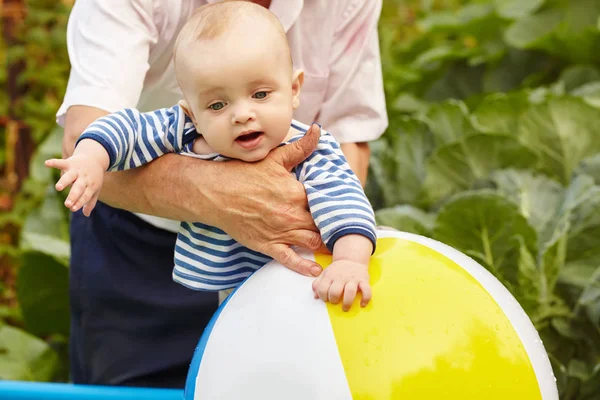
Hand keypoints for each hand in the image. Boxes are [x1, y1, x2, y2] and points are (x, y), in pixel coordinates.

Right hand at [45, 154, 104, 215]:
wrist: (94, 158)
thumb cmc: (93, 178)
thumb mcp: (95, 189)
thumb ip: (90, 202)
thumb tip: (86, 215)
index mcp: (90, 186)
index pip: (85, 196)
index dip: (80, 202)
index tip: (73, 209)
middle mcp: (84, 178)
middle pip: (78, 188)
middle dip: (73, 196)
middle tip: (67, 204)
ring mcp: (77, 170)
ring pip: (70, 176)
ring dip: (64, 181)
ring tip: (58, 188)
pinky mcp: (70, 163)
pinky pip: (61, 162)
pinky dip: (54, 162)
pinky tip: (46, 163)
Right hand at [201, 123, 326, 276]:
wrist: (214, 193)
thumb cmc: (243, 174)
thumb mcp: (275, 158)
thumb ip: (300, 148)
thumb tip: (317, 130)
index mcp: (296, 193)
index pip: (325, 203)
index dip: (334, 207)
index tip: (341, 209)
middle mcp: (292, 215)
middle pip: (322, 225)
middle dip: (331, 227)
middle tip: (340, 230)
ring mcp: (280, 232)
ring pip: (311, 243)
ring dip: (323, 245)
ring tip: (332, 247)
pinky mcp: (267, 245)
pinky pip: (290, 259)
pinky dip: (304, 267)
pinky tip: (316, 271)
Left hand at [312, 260, 371, 311]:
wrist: (351, 259)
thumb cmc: (336, 270)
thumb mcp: (325, 274)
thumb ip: (318, 284)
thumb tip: (315, 297)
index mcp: (330, 276)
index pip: (322, 289)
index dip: (322, 297)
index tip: (326, 299)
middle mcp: (341, 277)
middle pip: (335, 292)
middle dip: (334, 300)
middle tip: (335, 301)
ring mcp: (353, 279)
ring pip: (350, 292)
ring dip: (347, 302)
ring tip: (345, 308)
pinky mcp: (363, 280)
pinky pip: (366, 290)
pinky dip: (365, 299)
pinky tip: (362, 304)